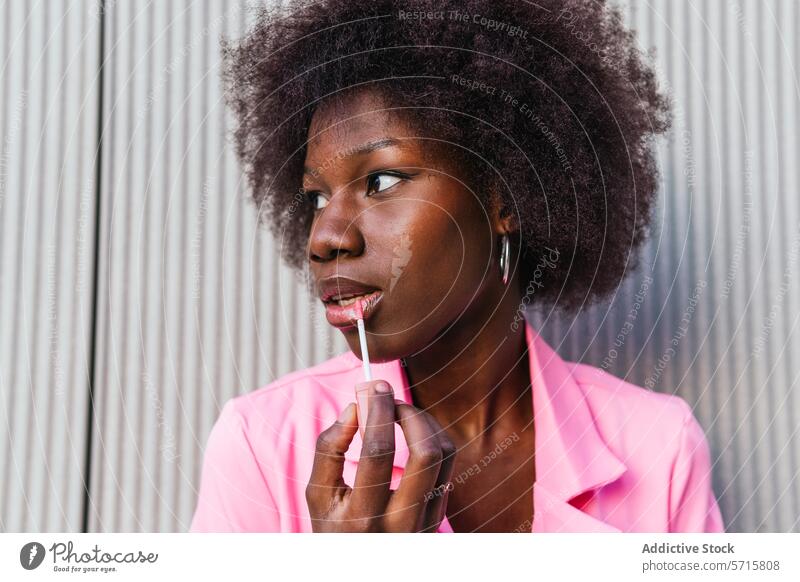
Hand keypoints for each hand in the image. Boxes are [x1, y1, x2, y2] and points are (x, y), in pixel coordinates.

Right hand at [306, 380, 456, 531]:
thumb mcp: (318, 495)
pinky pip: (447, 465)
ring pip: (444, 455)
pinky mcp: (440, 516)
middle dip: (409, 413)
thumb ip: (329, 448)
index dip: (377, 411)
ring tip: (399, 413)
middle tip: (389, 399)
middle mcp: (402, 524)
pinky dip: (431, 438)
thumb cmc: (334, 527)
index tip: (373, 386)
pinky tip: (411, 432)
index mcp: (363, 519)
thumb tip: (355, 407)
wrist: (360, 568)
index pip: (378, 452)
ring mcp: (427, 522)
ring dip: (424, 422)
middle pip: (425, 453)